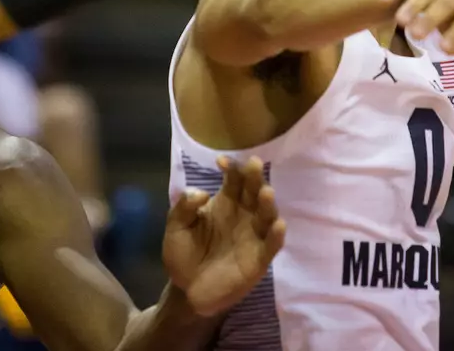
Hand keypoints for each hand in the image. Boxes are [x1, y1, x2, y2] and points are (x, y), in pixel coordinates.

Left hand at [162, 155, 286, 316]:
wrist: (186, 291)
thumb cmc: (183, 254)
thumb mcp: (175, 228)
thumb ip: (183, 208)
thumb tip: (202, 193)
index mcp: (226, 202)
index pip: (234, 179)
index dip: (232, 168)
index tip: (222, 162)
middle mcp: (244, 214)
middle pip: (254, 191)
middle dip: (255, 177)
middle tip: (254, 165)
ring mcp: (254, 236)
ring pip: (267, 214)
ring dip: (268, 203)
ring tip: (265, 192)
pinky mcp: (259, 258)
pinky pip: (272, 245)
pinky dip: (277, 235)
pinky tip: (278, 225)